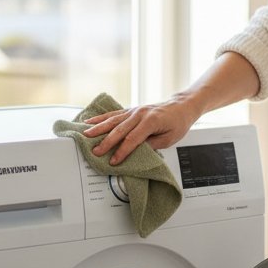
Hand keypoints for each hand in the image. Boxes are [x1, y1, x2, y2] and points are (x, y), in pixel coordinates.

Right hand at [82, 97, 198, 164]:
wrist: (181, 106)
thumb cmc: (178, 122)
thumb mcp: (169, 138)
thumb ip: (152, 145)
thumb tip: (136, 152)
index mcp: (151, 121)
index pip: (133, 139)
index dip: (122, 151)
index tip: (114, 161)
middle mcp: (140, 114)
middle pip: (119, 129)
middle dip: (106, 142)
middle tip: (95, 151)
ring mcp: (134, 110)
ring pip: (113, 119)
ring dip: (98, 127)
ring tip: (86, 134)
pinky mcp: (131, 110)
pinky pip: (113, 114)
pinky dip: (101, 118)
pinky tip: (90, 121)